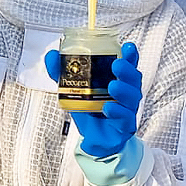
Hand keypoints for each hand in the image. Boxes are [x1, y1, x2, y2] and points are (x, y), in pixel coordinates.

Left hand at [45, 43, 142, 157]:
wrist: (92, 138)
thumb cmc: (89, 110)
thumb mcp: (73, 88)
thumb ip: (62, 71)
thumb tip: (52, 56)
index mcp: (117, 79)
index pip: (128, 64)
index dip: (130, 55)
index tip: (127, 46)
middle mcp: (126, 93)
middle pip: (133, 78)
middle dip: (127, 70)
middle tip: (116, 65)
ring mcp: (127, 109)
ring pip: (132, 97)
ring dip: (124, 90)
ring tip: (112, 86)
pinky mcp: (125, 125)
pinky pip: (126, 117)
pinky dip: (118, 111)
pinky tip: (108, 108)